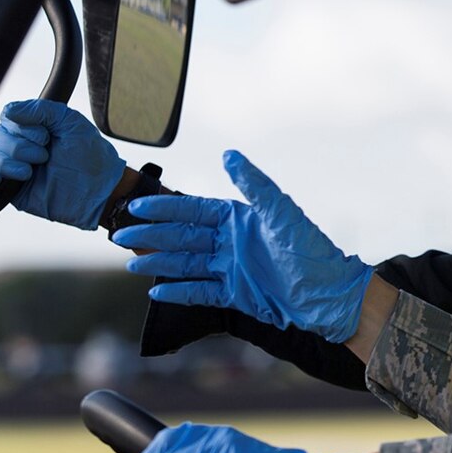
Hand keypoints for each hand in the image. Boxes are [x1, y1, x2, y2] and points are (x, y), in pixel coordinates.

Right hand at [0, 99, 125, 229]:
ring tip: (31, 172)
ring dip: (7, 162)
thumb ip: (40, 109)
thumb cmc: (90, 155)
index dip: (22, 127)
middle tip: (44, 155)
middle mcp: (21, 144)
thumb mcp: (70, 121)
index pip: (8, 118)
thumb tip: (7, 111)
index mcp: (34, 127)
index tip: (46, 137)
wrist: (99, 190)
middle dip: (19, 146)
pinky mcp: (11, 188)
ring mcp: (15, 166)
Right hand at [113, 150, 373, 341]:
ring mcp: (233, 269)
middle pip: (184, 237)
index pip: (195, 211)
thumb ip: (254, 185)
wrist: (332, 298)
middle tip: (119, 236)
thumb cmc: (312, 252)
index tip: (136, 207)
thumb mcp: (282, 215)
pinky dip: (180, 291)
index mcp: (241, 218)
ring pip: (187, 264)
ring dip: (160, 263)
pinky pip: (201, 291)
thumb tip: (228, 154)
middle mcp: (233, 241)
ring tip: (131, 264)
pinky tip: (157, 292)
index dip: (165, 209)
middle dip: (152, 237)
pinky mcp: (238, 295)